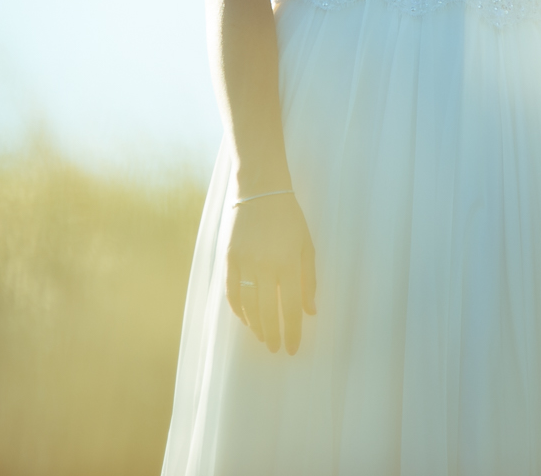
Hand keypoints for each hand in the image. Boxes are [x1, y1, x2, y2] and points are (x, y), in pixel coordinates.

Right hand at [225, 192, 316, 354]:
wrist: (261, 191)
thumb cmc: (289, 219)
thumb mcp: (306, 247)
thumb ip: (309, 280)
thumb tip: (311, 312)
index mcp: (289, 263)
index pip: (291, 307)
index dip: (292, 331)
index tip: (292, 348)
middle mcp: (266, 266)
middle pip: (268, 311)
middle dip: (273, 334)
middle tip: (276, 348)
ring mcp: (245, 262)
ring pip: (248, 305)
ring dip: (255, 326)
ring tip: (263, 337)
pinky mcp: (229, 258)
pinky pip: (232, 291)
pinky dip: (238, 309)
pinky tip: (245, 319)